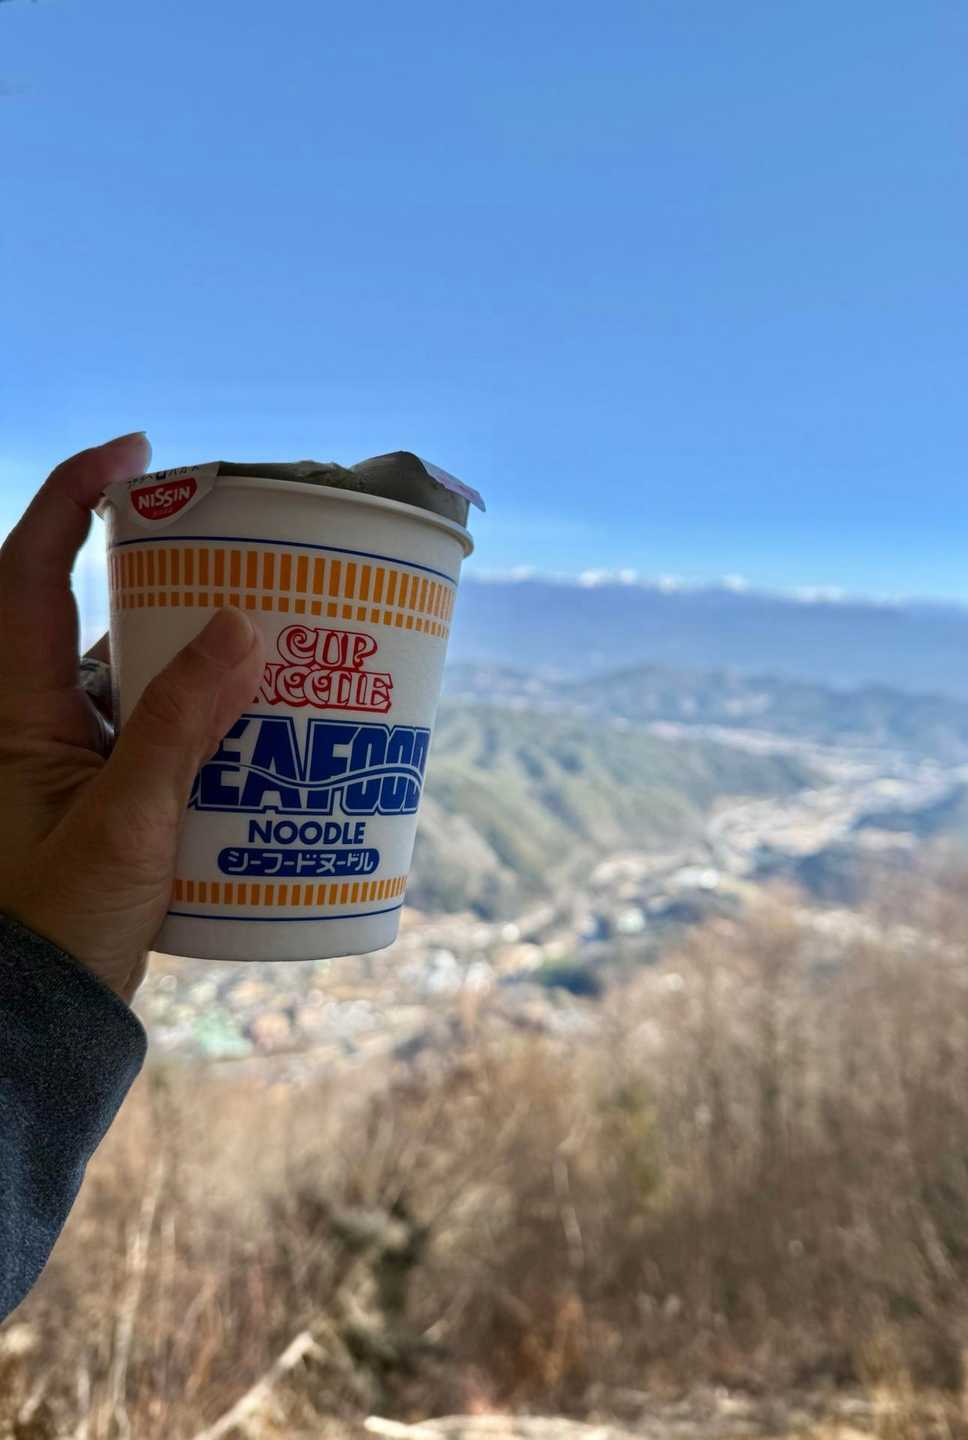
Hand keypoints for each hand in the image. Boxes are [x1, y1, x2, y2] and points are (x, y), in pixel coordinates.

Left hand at [0, 435, 264, 1002]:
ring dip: (197, 647)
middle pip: (94, 609)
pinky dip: (208, 710)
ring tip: (274, 629)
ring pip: (136, 670)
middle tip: (242, 549)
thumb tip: (242, 630)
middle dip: (163, 570)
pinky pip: (160, 724)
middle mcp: (39, 718)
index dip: (73, 495)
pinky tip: (266, 716)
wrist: (43, 1014)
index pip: (27, 570)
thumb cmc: (59, 924)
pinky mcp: (113, 790)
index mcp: (14, 710)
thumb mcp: (126, 823)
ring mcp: (76, 754)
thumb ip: (179, 728)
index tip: (140, 453)